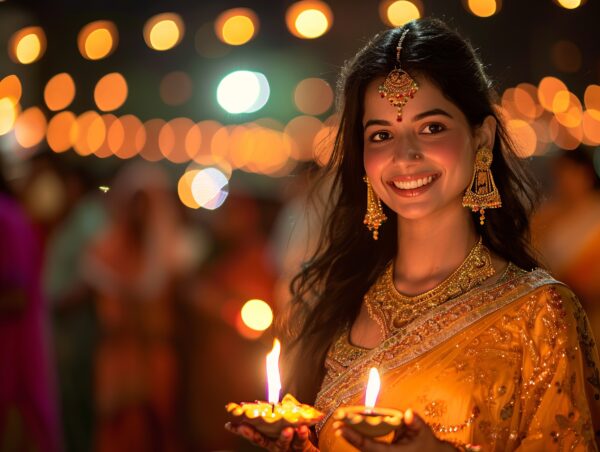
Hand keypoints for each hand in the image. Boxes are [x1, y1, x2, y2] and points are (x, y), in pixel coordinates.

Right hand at [225, 422, 318, 450]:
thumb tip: (263, 401)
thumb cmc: (299, 435)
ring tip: (285, 429)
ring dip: (283, 437)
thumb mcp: (288, 425)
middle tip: (242, 426)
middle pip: (262, 441)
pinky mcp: (302, 448)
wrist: (314, 450)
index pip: (254, 434)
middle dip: (251, 434)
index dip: (241, 430)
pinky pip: (301, 442)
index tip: (229, 425)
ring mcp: (288, 448)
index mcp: (272, 439)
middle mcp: (277, 446)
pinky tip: (302, 427)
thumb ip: (278, 415)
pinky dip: (301, 435)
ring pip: (282, 444)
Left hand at [334, 409, 455, 451]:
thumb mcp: (424, 431)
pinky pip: (368, 446)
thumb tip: (409, 413)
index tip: (341, 428)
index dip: (355, 437)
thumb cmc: (426, 443)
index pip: (370, 446)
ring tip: (339, 423)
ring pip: (364, 448)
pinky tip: (349, 428)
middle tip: (336, 424)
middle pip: (363, 448)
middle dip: (349, 436)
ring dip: (352, 436)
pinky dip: (359, 437)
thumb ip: (415, 423)